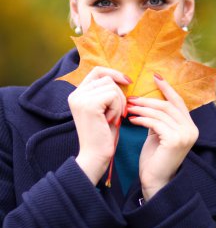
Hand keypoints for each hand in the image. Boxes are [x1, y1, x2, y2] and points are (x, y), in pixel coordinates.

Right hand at [68, 67, 130, 184]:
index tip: (127, 81)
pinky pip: (113, 96)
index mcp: (77, 95)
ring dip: (119, 103)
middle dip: (120, 95)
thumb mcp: (105, 110)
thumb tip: (121, 77)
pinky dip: (117, 108)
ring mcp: (80, 99)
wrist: (96, 156)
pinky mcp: (89, 105)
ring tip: (113, 119)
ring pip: (112, 87)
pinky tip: (112, 121)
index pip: (97, 71)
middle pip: (107, 79)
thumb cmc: (103, 136)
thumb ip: (107, 93)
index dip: (113, 73)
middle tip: (120, 113)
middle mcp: (75, 94)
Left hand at [127, 75, 198, 199]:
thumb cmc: (154, 158)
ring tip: (128, 107)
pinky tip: (131, 119)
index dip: (166, 88)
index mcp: (190, 126)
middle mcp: (191, 129)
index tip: (154, 76)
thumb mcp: (158, 134)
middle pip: (168, 105)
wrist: (154, 181)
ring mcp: (185, 135)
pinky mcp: (175, 140)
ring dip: (142, 109)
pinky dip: (142, 119)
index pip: (178, 101)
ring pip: (161, 113)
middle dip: (147, 100)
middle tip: (131, 97)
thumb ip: (159, 119)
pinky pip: (155, 123)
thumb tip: (148, 102)